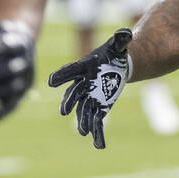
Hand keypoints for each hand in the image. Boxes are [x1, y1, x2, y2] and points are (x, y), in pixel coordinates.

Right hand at [47, 29, 131, 149]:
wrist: (117, 66)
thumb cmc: (114, 54)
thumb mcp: (118, 45)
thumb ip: (121, 39)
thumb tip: (127, 33)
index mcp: (83, 67)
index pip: (70, 71)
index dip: (61, 76)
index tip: (52, 81)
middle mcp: (83, 84)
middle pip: (73, 94)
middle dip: (69, 103)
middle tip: (64, 112)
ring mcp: (90, 97)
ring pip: (83, 111)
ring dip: (83, 121)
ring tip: (83, 132)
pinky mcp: (99, 107)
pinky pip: (96, 121)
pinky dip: (97, 133)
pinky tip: (99, 145)